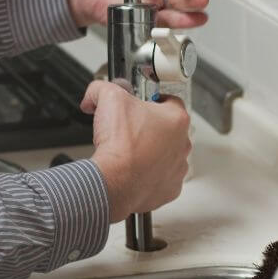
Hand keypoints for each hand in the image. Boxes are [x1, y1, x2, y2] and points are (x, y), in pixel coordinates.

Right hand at [81, 81, 191, 223]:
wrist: (114, 182)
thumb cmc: (120, 145)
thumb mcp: (108, 98)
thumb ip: (102, 88)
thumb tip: (95, 93)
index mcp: (176, 119)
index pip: (170, 100)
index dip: (152, 100)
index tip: (140, 104)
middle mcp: (182, 144)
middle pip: (168, 129)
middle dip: (149, 127)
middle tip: (130, 128)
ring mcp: (177, 168)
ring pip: (166, 154)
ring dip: (151, 152)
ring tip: (130, 151)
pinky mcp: (169, 189)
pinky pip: (161, 178)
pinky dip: (148, 174)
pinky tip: (133, 170)